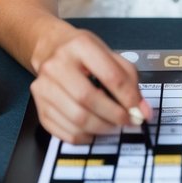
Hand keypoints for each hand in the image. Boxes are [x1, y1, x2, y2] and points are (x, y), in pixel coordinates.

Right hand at [30, 23, 151, 143]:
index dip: (128, 97)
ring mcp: (44, 86)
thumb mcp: (109, 55)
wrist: (50, 48)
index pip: (110, 75)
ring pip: (76, 119)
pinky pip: (64, 131)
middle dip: (114, 116)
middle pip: (88, 99)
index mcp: (80, 46)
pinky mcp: (39, 105)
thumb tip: (142, 111)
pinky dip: (84, 136)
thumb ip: (129, 81)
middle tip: (127, 121)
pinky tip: (94, 129)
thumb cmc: (83, 54)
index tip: (139, 110)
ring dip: (101, 128)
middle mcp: (57, 65)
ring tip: (112, 125)